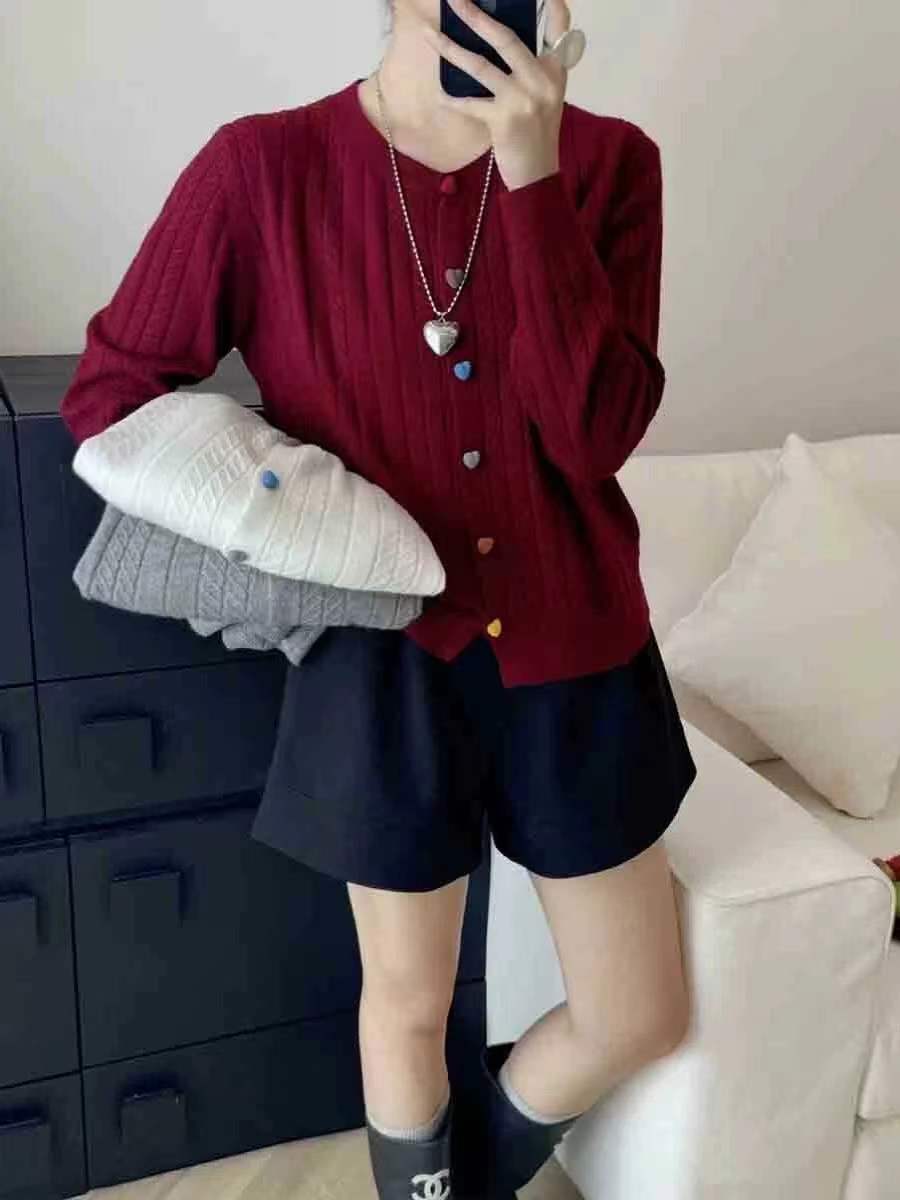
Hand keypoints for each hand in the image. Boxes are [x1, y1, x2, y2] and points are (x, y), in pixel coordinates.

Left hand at [422, 0, 573, 191]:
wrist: (538, 175)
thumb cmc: (537, 133)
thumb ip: (533, 67)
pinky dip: (452, 98)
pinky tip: (440, 92)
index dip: (551, 5)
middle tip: (455, 0)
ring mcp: (522, 100)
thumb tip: (498, 36)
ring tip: (430, 34)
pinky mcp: (503, 121)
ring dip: (451, 49)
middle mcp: (542, 80)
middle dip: (475, 16)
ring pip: (480, 66)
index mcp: (556, 70)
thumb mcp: (546, 95)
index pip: (559, 27)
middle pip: (505, 38)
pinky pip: (469, 103)